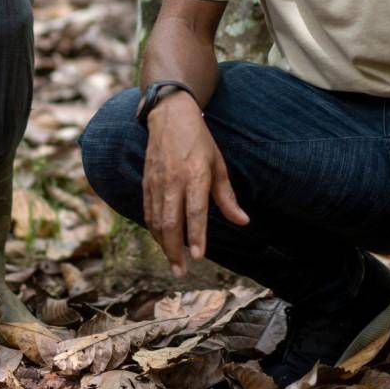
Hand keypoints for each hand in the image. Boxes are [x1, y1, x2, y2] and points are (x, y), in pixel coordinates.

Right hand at [143, 91, 248, 275]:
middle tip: (181, 272)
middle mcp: (173, 181)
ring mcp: (156, 182)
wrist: (169, 116)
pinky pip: (148, 211)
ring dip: (163, 244)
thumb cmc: (199, 141)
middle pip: (171, 222)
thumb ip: (227, 196)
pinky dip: (154, 230)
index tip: (200, 256)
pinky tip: (161, 241)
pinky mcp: (146, 182)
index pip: (195, 211)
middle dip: (175, 250)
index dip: (197, 235)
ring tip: (173, 262)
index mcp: (195, 175)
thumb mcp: (218, 165)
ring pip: (157, 220)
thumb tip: (243, 222)